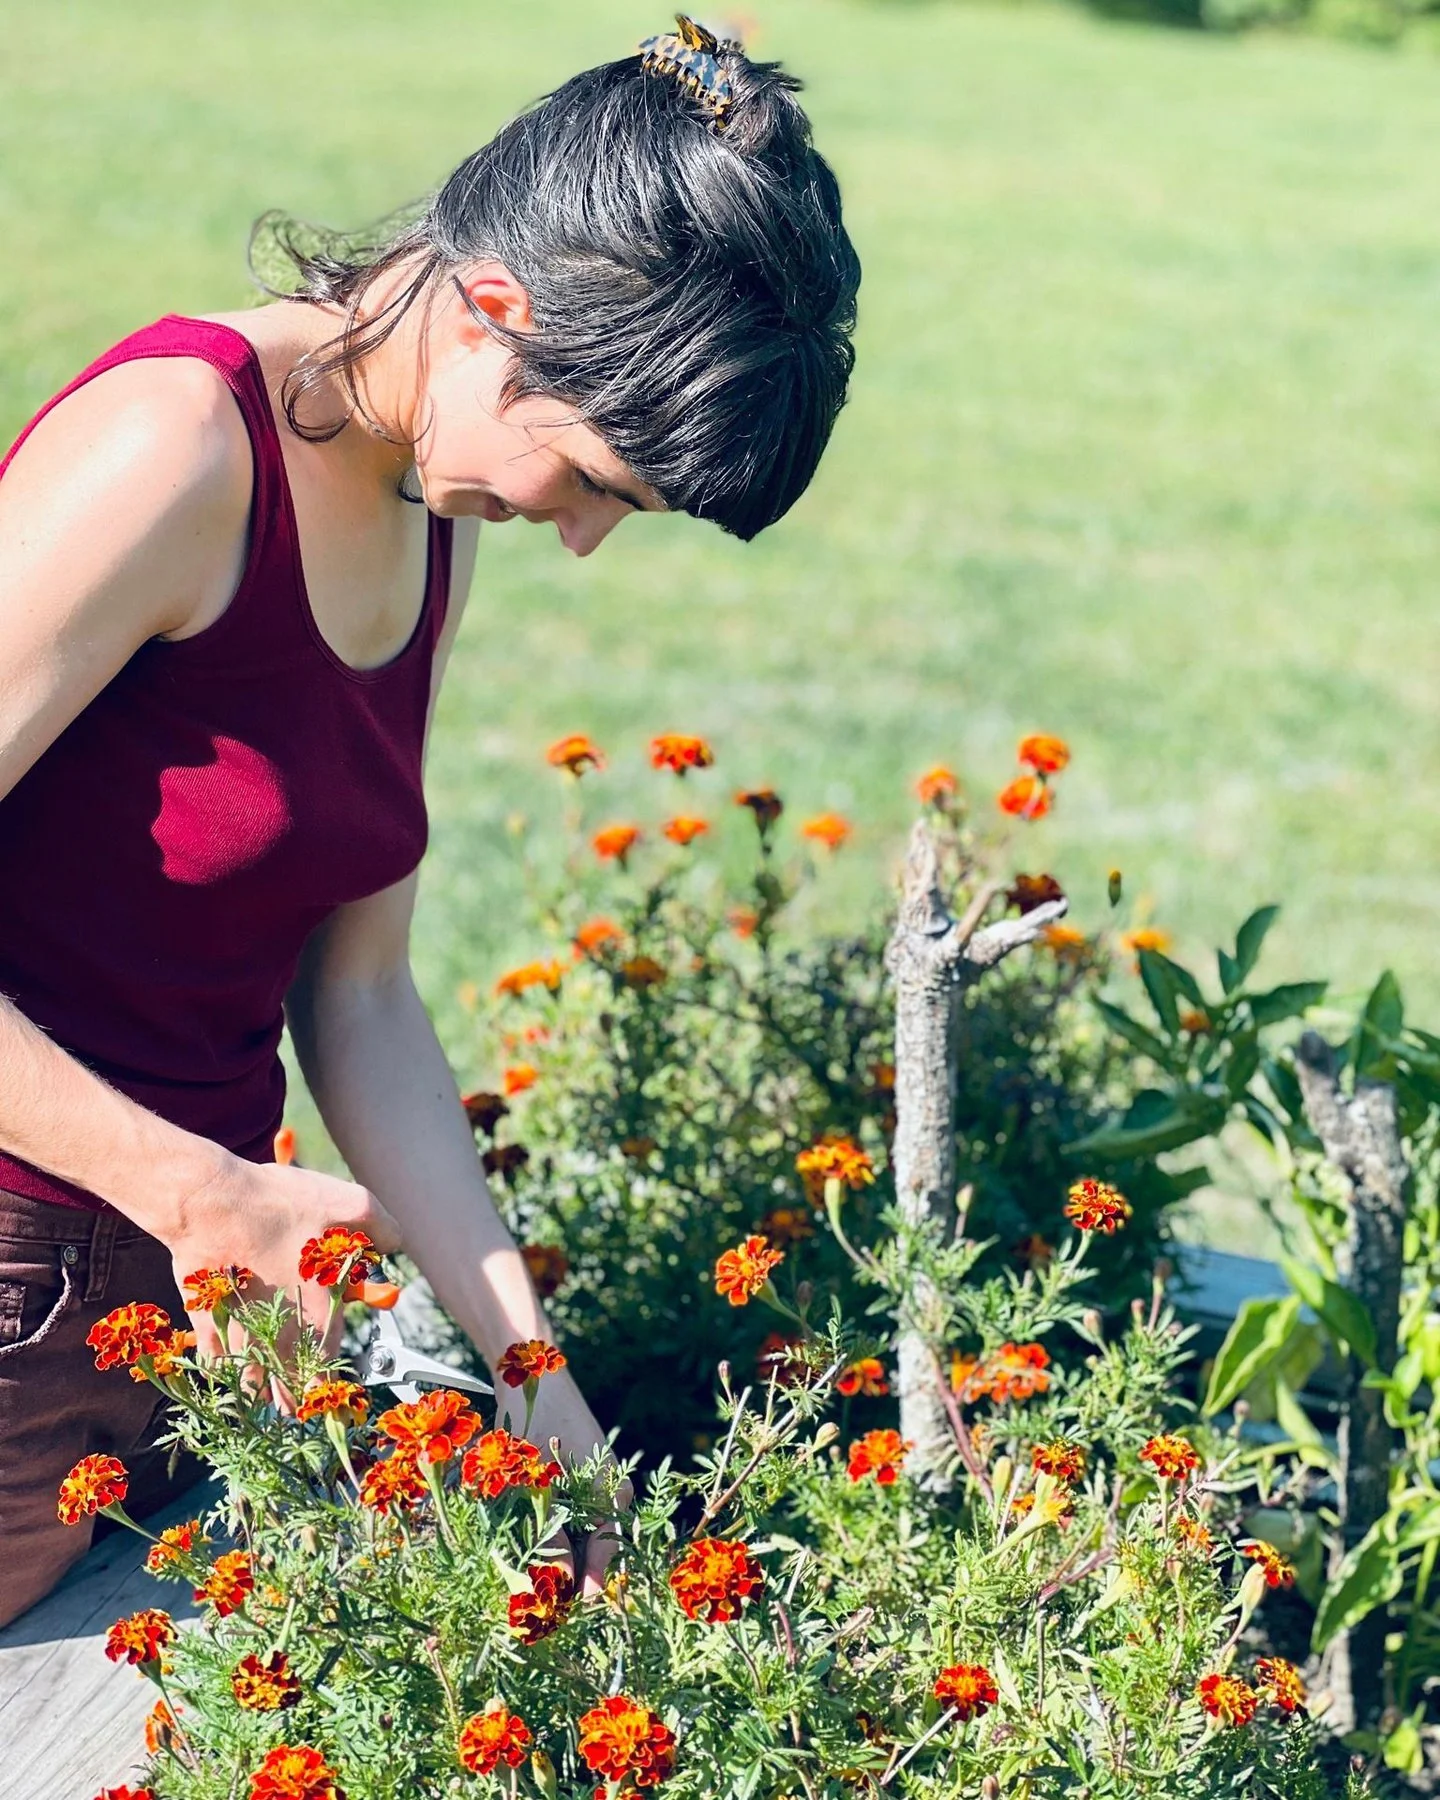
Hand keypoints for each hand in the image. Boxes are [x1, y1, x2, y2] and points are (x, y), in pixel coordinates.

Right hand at [165, 1152, 402, 1403]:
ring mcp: (238, 1328)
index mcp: (317, 1309)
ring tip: (262, 1402)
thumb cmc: (280, 1204)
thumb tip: (393, 1246)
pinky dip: (221, 1369)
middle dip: (291, 1401)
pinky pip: (213, 1358)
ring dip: (257, 1391)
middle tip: (294, 1412)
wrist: (210, 1200)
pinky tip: (226, 1370)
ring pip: (248, 1378)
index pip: (327, 1366)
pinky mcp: (203, 1316)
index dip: (328, 1388)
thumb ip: (382, 1228)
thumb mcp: (351, 1203)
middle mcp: (278, 1328)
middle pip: (285, 1384)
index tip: (328, 1397)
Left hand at [512, 1367, 632, 1600]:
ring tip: (523, 1578)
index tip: (552, 1621)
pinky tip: (524, 1544)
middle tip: (530, 1606)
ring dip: (553, 1559)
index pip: (603, 1564)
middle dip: (563, 1580)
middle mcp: (612, 1496)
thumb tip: (555, 1594)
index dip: (578, 1596)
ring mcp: (597, 1487)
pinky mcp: (580, 1480)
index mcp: (612, 1499)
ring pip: (578, 1540)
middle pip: (592, 1555)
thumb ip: (549, 1540)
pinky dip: (550, 1535)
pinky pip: (571, 1520)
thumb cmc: (534, 1425)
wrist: (533, 1370)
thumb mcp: (537, 1487)